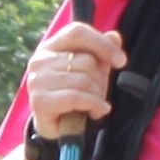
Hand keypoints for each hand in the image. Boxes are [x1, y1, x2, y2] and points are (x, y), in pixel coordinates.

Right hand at [19, 17, 125, 144]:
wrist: (59, 127)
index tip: (121, 62)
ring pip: (84, 80)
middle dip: (101, 80)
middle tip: (99, 94)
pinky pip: (77, 97)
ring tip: (95, 105)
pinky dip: (94, 105)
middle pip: (86, 60)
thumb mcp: (93, 71)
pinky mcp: (39, 100)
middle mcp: (40, 60)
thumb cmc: (76, 94)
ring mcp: (37, 80)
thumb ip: (102, 53)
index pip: (78, 32)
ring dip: (97, 96)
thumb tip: (114, 36)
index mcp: (52, 46)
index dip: (102, 44)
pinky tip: (97, 112)